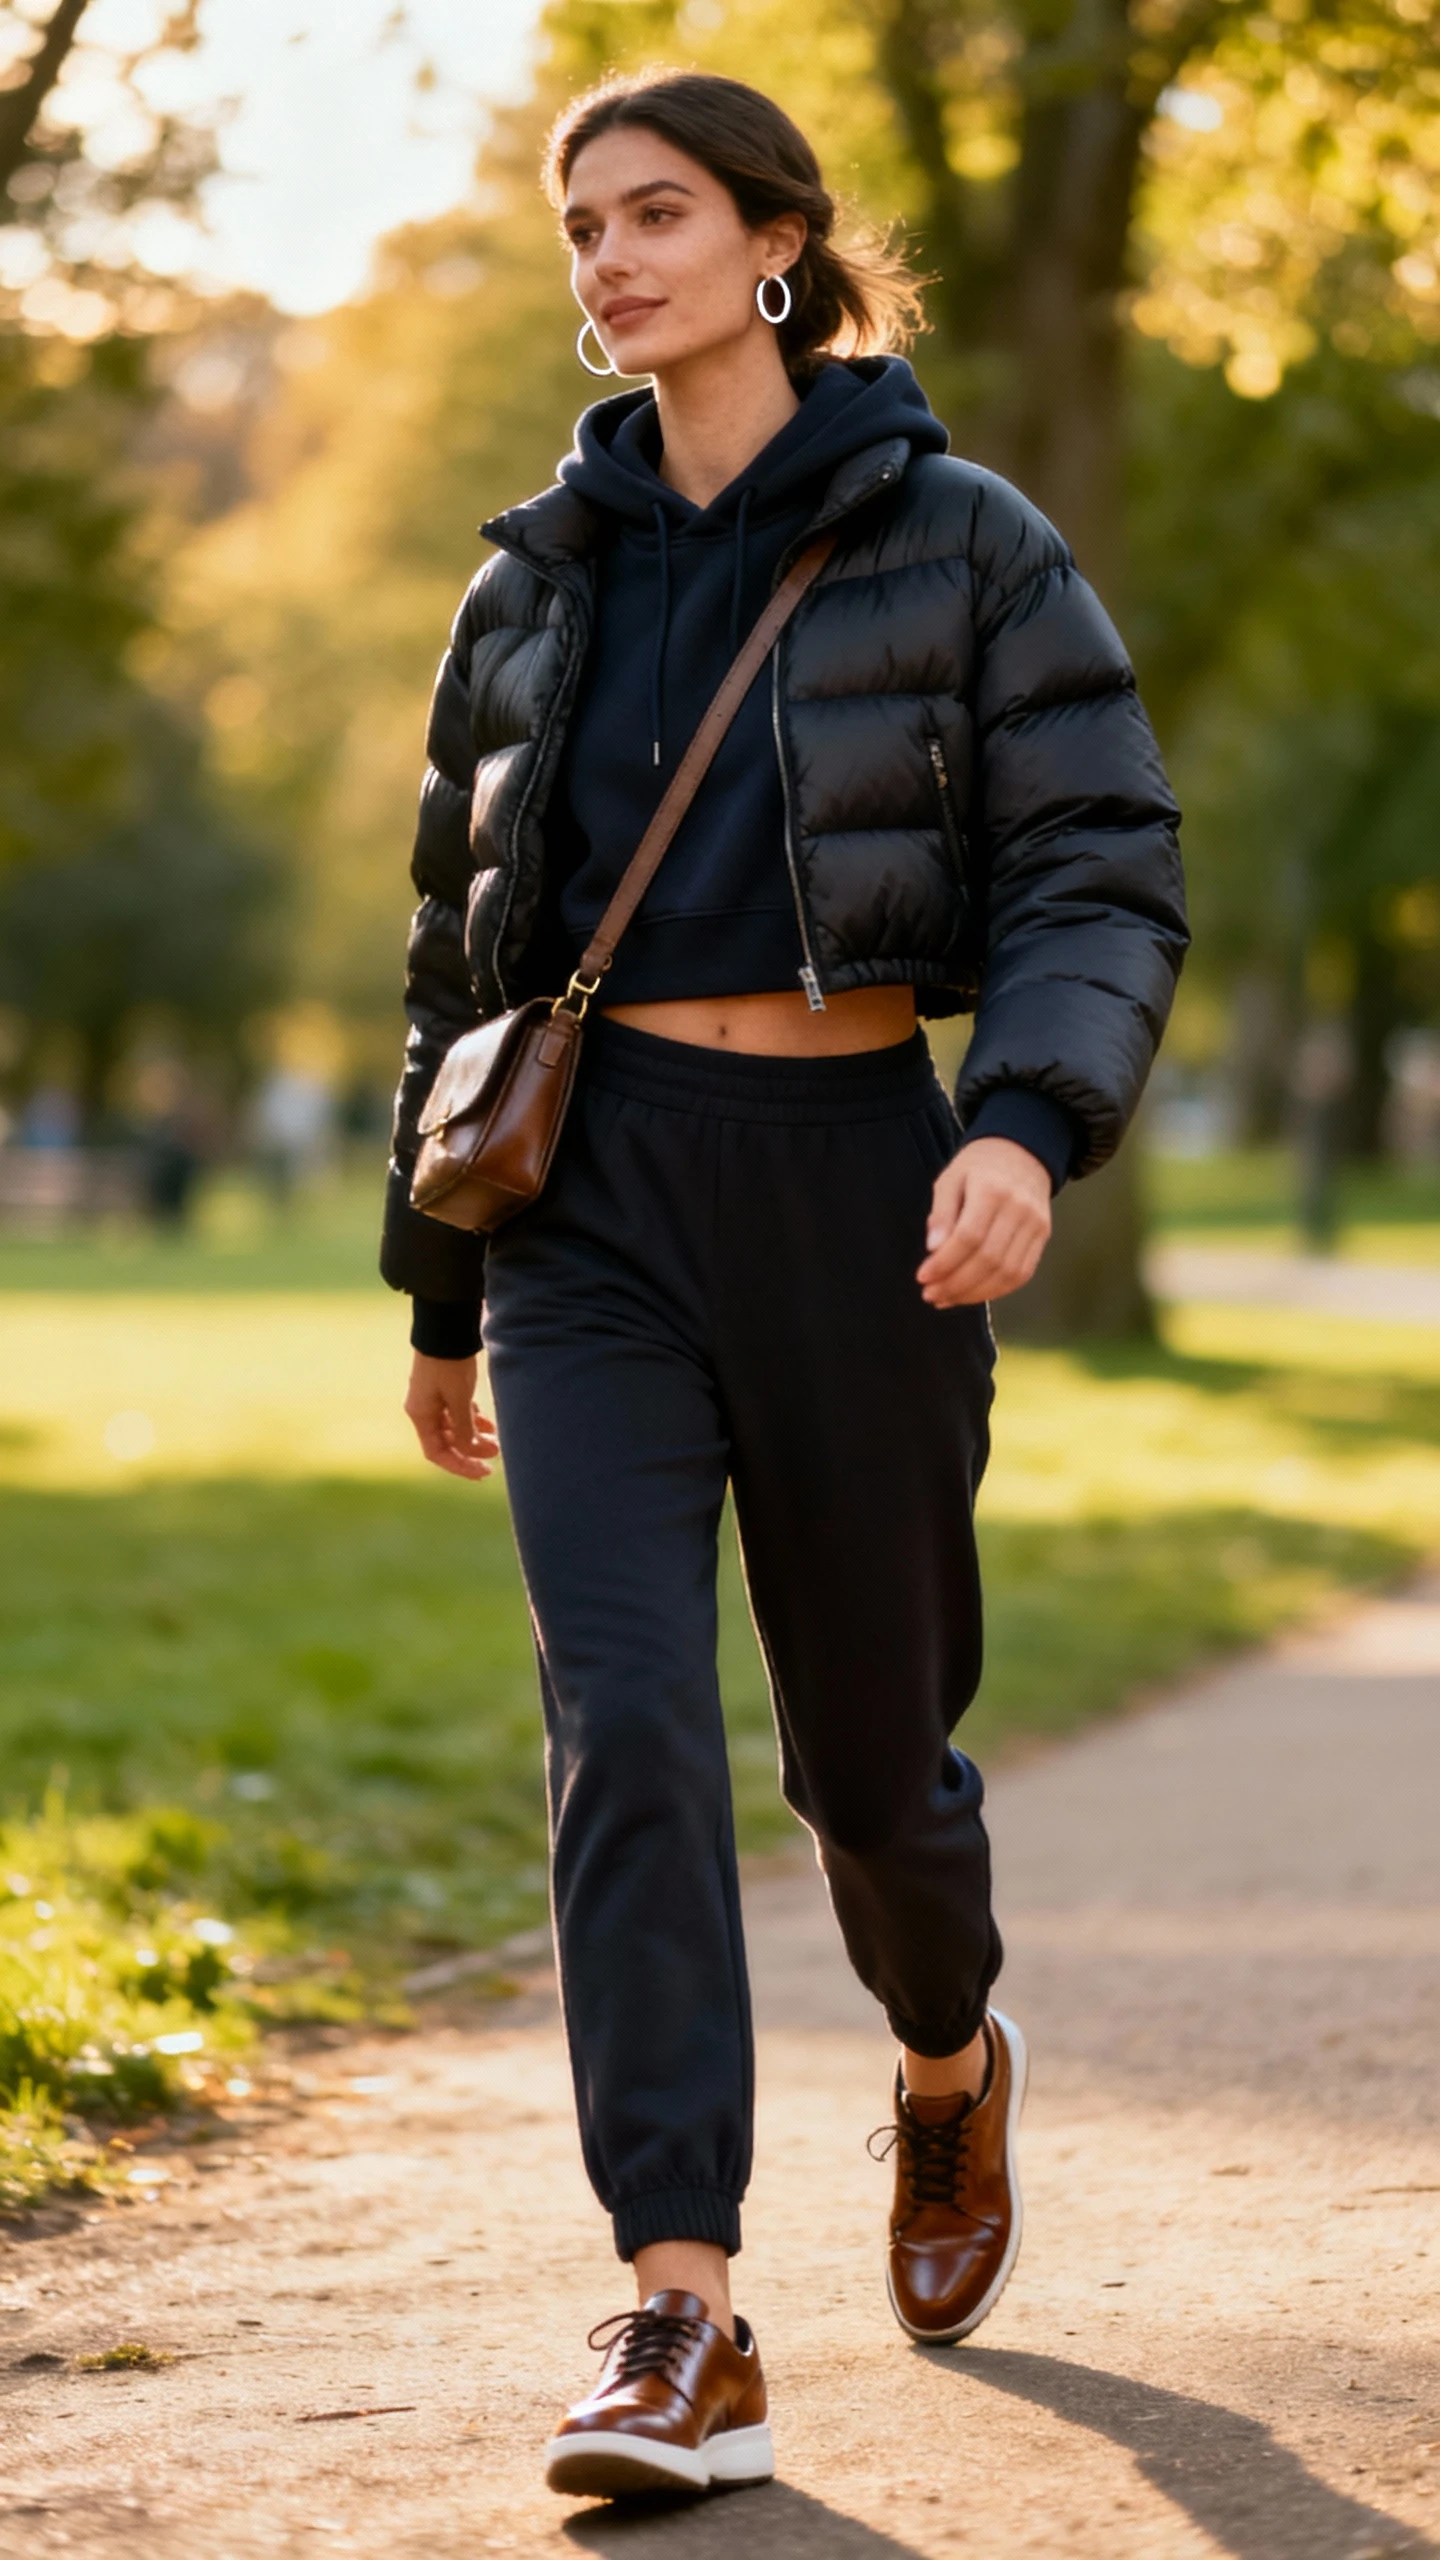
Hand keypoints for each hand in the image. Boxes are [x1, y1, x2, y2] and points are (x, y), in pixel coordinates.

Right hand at [404, 1352, 498, 1480]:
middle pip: (447, 1442)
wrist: (447, 1327)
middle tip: (495, 1457)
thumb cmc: (449, 1363)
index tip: (483, 1472)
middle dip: (471, 1452)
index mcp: (420, 1415)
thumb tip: (469, 1453)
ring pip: (456, 1428)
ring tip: (497, 1441)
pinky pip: (460, 1413)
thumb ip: (464, 1429)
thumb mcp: (459, 1399)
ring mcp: (435, 1399)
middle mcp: (425, 1410)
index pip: (437, 1452)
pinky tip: (491, 1425)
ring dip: (475, 1437)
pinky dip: (474, 1421)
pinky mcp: (447, 1388)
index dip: (459, 1465)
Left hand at [917, 1136, 1052, 1306]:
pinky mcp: (1043, 1236)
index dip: (944, 1263)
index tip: (922, 1277)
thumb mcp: (950, 1179)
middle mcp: (1019, 1209)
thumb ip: (941, 1213)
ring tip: (947, 1298)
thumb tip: (933, 1248)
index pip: (968, 1237)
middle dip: (956, 1284)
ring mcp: (1035, 1224)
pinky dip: (996, 1290)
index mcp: (991, 1190)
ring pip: (1007, 1273)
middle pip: (988, 1259)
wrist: (1022, 1152)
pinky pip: (1021, 1273)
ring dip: (974, 1293)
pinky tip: (971, 1293)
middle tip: (931, 1294)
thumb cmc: (978, 1167)